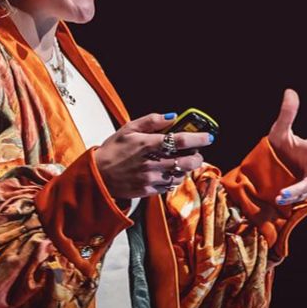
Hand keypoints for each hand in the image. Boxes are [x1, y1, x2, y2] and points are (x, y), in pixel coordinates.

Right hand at [94, 112, 213, 198]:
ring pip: (181, 175)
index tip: (208, 137)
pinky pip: (170, 186)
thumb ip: (151, 121)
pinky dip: (174, 178)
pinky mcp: (149, 191)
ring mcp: (151, 179)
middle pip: (187, 161)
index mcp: (147, 144)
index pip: (180, 140)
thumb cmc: (113, 149)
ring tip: (180, 161)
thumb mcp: (128, 129)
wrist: (98, 175)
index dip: (198, 138)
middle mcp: (152, 163)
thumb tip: (172, 116)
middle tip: (195, 152)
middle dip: (197, 156)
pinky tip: (169, 172)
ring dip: (186, 168)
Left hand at [268, 89, 306, 205]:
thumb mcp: (280, 131)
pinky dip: (291, 196)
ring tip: (284, 194)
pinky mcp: (301, 192)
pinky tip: (281, 197)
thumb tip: (289, 91)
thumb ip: (287, 114)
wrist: (266, 168)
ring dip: (298, 190)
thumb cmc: (278, 148)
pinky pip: (299, 195)